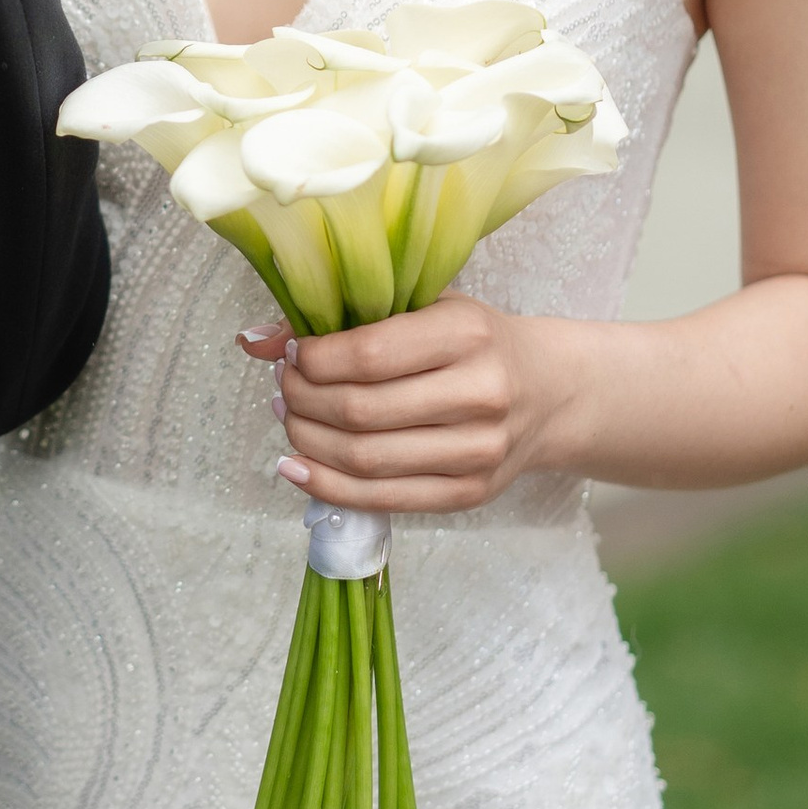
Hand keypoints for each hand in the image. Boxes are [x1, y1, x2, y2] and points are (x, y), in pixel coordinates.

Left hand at [237, 301, 578, 515]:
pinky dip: (327, 487)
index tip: (292, 353)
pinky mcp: (469, 493)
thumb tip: (255, 338)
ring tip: (290, 419)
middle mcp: (478, 393)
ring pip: (365, 459)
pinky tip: (297, 467)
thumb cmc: (477, 343)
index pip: (368, 354)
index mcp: (467, 334)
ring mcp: (477, 451)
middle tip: (283, 387)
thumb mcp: (426, 308)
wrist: (552, 393)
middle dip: (302, 400)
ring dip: (307, 442)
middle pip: (359, 411)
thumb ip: (346, 318)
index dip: (312, 359)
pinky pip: (382, 500)